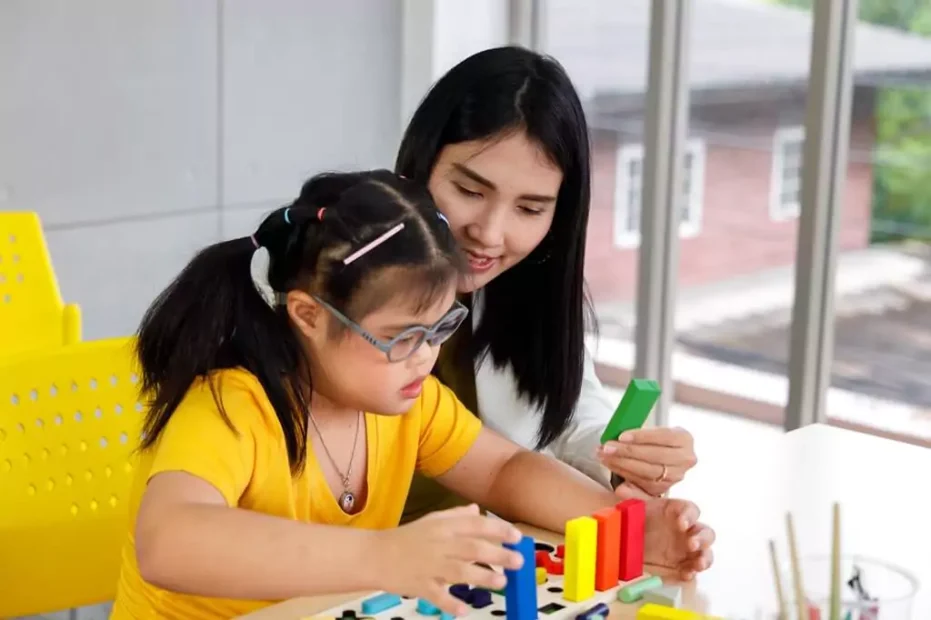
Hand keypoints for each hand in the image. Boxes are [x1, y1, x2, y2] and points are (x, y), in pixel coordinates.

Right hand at [375, 504, 524, 615]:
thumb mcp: (431, 521)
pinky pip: (436, 595)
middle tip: (518, 562)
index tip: (517, 538)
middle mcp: (439, 544)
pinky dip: (449, 604)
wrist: (374, 554)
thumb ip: (456, 516)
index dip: (498, 530)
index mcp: (443, 526)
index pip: (476, 525)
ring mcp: (429, 565)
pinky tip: (463, 610)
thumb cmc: (406, 538)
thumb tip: (478, 510)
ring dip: (482, 577)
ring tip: (501, 582)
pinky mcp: (419, 585)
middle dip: (498, 554)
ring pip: (459, 571)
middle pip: (472, 548)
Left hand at [597, 426, 696, 495]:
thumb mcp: (649, 431)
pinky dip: (625, 478)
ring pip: (648, 472)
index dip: (642, 436)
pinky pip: (643, 486)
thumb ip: (638, 434)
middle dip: (628, 451)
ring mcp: (676, 477)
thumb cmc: (650, 439)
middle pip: (655, 456)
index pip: (664, 436)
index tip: (621, 436)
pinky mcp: (663, 490)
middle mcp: (686, 459)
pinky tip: (613, 470)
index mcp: (685, 439)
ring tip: (604, 456)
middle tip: (607, 447)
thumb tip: (623, 441)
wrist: (656, 453)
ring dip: (622, 464)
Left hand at [615, 486, 714, 580]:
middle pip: (705, 532)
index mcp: (677, 511)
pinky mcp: (681, 564)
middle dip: (702, 539)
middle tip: (691, 544)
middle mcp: (688, 530)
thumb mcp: (634, 508)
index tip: (681, 523)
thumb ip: (631, 499)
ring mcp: (687, 548)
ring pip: (705, 552)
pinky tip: (686, 575)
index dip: (689, 516)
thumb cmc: (637, 519)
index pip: (691, 510)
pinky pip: (692, 569)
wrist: (629, 539)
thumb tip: (621, 490)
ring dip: (704, 557)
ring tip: (698, 564)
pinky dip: (691, 573)